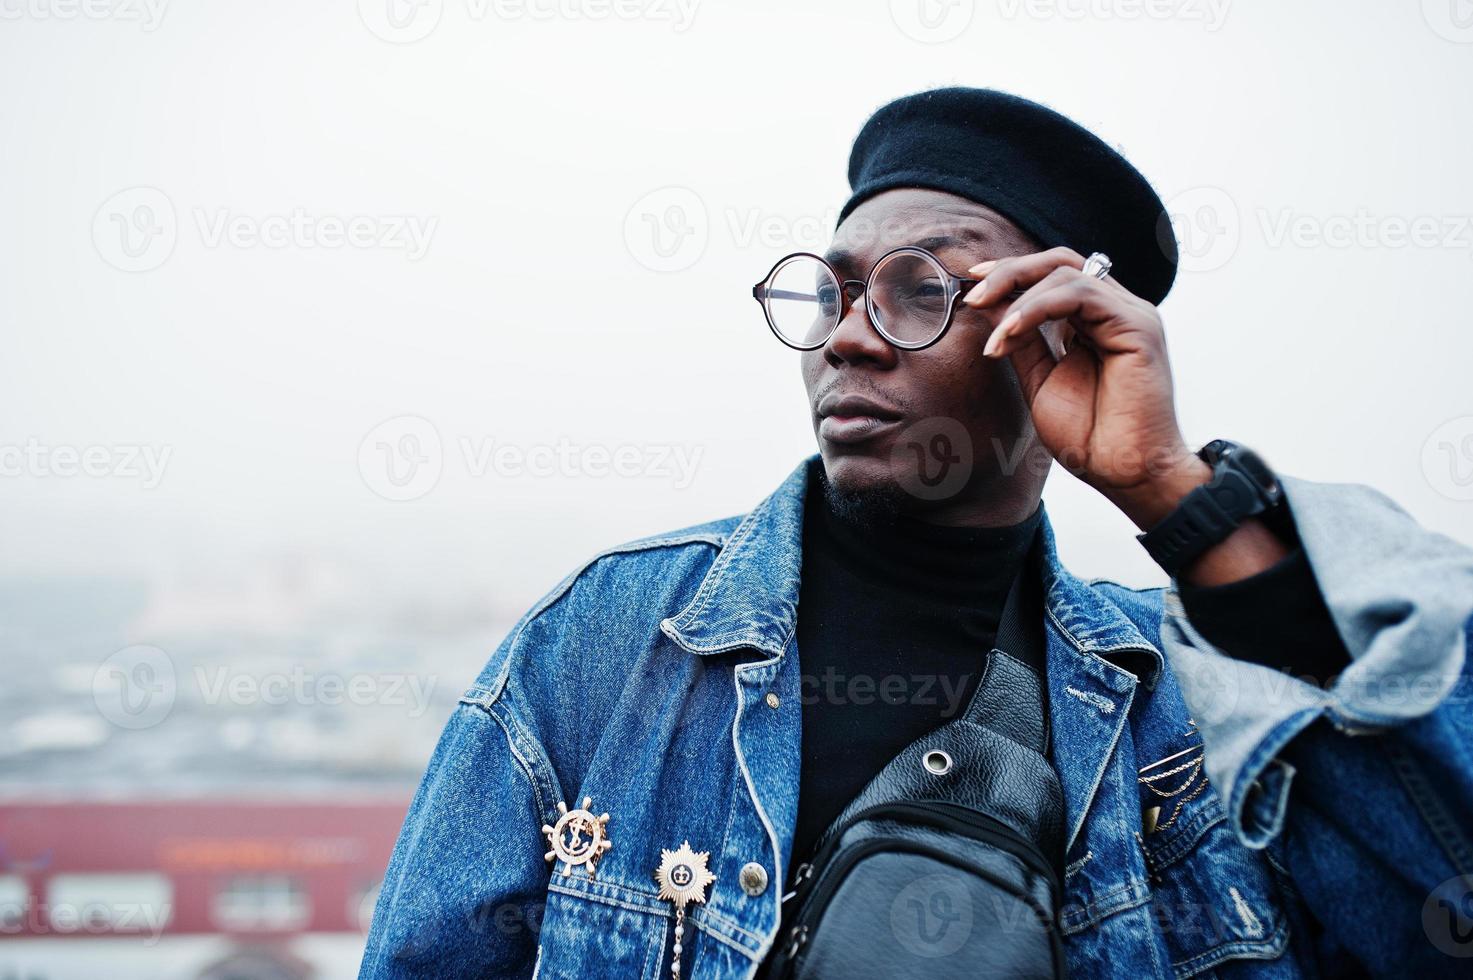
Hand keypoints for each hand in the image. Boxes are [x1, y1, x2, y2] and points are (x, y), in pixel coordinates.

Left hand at [961, 246, 1207, 529]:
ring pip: (1068, 273)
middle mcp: (1117, 311)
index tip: (973, 281)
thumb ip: (1022, 340)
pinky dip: (1037, 309)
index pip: (1055, 275)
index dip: (1013, 272)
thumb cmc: (1088, 436)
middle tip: (974, 294)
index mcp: (1096, 321)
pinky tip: (1010, 334)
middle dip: (1011, 271)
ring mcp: (1131, 315)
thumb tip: (991, 306)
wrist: (1123, 473)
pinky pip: (1081, 295)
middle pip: (1062, 262)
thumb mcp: (1040, 379)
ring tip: (994, 338)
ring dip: (1018, 299)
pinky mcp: (1138, 326)